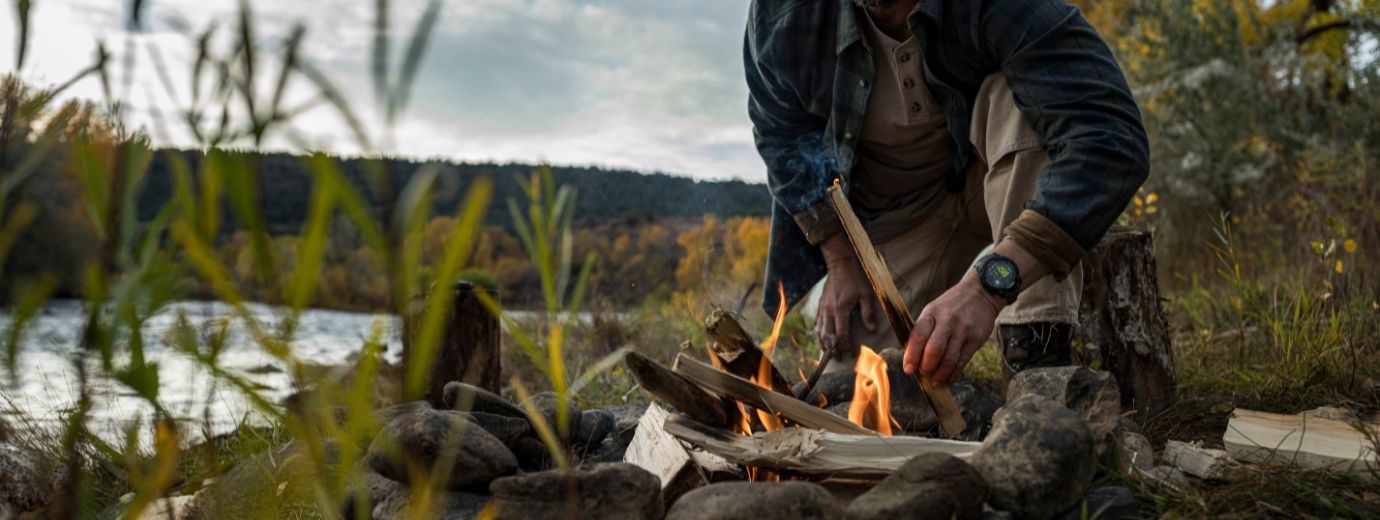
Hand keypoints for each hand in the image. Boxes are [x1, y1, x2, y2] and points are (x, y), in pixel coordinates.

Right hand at [815, 234, 877, 359]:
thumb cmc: (855, 279)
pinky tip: (822, 338)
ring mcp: (822, 308)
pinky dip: (819, 332)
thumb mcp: (866, 294)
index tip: (851, 353)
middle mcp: (829, 311)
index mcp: (840, 309)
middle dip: (832, 349)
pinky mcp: (820, 305)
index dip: (846, 345)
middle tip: (838, 357)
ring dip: (824, 343)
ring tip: (829, 352)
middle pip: (827, 336)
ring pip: (819, 331)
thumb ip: (868, 313)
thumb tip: (872, 330)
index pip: (841, 333)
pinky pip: (816, 322)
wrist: (840, 265)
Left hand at [902, 272, 1004, 385]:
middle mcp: (947, 321)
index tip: (908, 369)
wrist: (981, 293)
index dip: (911, 355)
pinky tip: (948, 379)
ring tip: (935, 380)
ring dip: (940, 374)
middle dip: (926, 367)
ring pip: (949, 359)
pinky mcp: (976, 339)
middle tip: (924, 373)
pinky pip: (963, 361)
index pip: (918, 336)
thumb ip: (922, 330)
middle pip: (934, 350)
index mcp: (931, 313)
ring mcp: (963, 330)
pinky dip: (954, 374)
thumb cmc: (951, 305)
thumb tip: (910, 356)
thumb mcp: (933, 310)